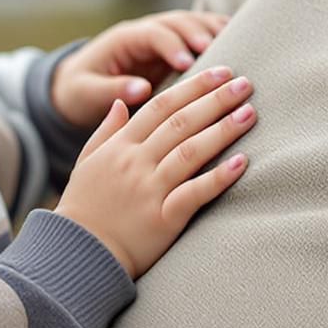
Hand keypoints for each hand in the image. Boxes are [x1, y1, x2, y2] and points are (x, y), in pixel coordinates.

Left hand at [49, 10, 229, 128]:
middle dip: (199, 35)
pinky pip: (203, 35)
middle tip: (219, 54)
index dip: (171, 46)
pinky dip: (222, 37)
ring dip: (217, 33)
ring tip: (238, 49)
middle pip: (178, 22)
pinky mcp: (178, 46)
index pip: (152, 34)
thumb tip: (140, 89)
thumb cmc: (81, 91)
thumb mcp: (86, 93)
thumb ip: (111, 89)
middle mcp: (146, 31)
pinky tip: (244, 47)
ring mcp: (165, 35)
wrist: (81, 84)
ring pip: (195, 23)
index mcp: (124, 39)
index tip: (187, 64)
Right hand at [52, 65, 253, 277]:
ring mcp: (149, 190)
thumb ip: (107, 130)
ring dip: (222, 130)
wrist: (78, 255)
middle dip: (215, 100)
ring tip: (249, 114)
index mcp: (120, 146)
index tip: (220, 72)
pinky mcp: (162, 219)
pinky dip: (218, 177)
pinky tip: (242, 163)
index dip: (193, 86)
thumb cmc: (84, 209)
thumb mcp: (87, 163)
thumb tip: (124, 102)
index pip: (161, 106)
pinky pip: (194, 193)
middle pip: (180, 122)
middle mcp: (135, 163)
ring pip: (190, 151)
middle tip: (245, 85)